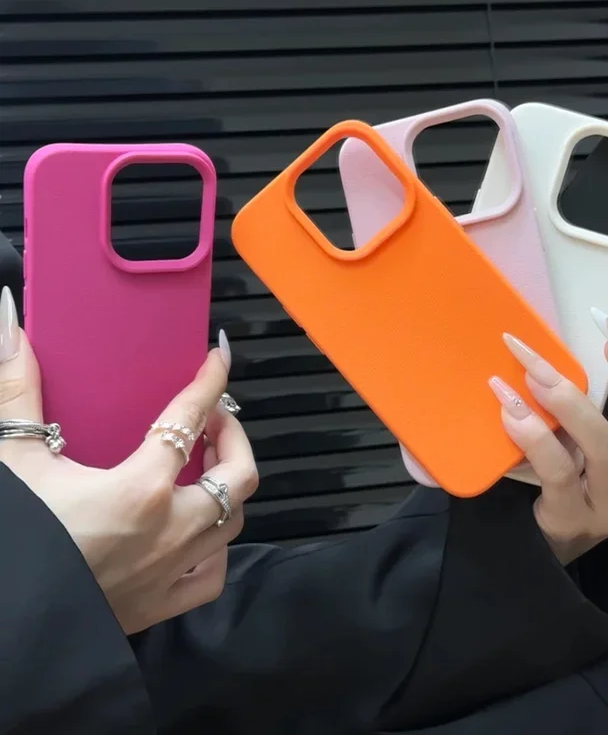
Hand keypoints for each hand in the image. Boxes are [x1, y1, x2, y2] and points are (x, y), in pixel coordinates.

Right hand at [0, 287, 258, 632]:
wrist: (5, 626)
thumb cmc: (14, 543)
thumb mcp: (14, 463)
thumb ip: (18, 394)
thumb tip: (11, 328)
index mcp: (141, 488)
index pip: (189, 420)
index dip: (210, 383)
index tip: (219, 359)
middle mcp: (171, 528)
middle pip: (238, 473)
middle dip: (233, 437)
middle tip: (213, 420)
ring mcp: (172, 570)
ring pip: (233, 520)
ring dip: (228, 487)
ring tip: (207, 469)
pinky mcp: (160, 606)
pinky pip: (212, 576)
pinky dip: (215, 549)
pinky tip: (199, 534)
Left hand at [489, 309, 607, 564]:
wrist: (534, 547)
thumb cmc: (560, 479)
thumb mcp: (584, 440)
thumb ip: (586, 403)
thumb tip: (553, 342)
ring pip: (606, 449)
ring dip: (569, 401)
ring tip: (533, 371)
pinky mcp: (572, 521)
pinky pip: (557, 473)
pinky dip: (533, 435)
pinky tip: (509, 411)